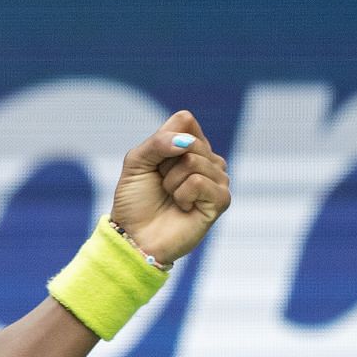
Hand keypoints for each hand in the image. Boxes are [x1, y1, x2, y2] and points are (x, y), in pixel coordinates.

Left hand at [109, 110, 231, 265]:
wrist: (135, 236)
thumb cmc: (136, 200)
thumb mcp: (137, 161)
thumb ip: (158, 142)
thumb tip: (186, 143)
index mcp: (191, 147)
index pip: (186, 120)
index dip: (163, 140)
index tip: (155, 163)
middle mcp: (208, 161)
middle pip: (190, 141)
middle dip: (165, 164)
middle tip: (162, 185)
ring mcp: (218, 180)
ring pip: (194, 161)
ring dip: (172, 182)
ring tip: (172, 198)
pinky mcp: (222, 200)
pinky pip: (199, 181)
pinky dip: (182, 195)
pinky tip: (183, 208)